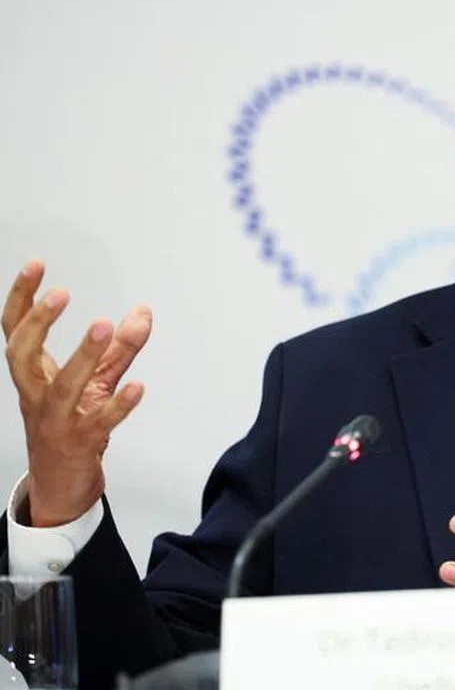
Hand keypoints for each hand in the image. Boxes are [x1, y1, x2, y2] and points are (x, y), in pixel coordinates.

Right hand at [2, 261, 151, 526]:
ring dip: (83, 356)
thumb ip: (120, 347)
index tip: (35, 265)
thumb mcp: (96, 381)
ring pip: (62, 387)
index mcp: (33, 376)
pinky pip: (99, 422)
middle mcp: (37, 395)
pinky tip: (138, 386)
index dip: (22, 297)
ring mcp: (56, 421)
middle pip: (22, 355)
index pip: (16, 330)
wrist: (63, 484)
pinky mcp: (81, 443)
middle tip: (62, 294)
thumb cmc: (73, 425)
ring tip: (102, 325)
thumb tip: (143, 312)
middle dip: (38, 323)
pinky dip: (118, 405)